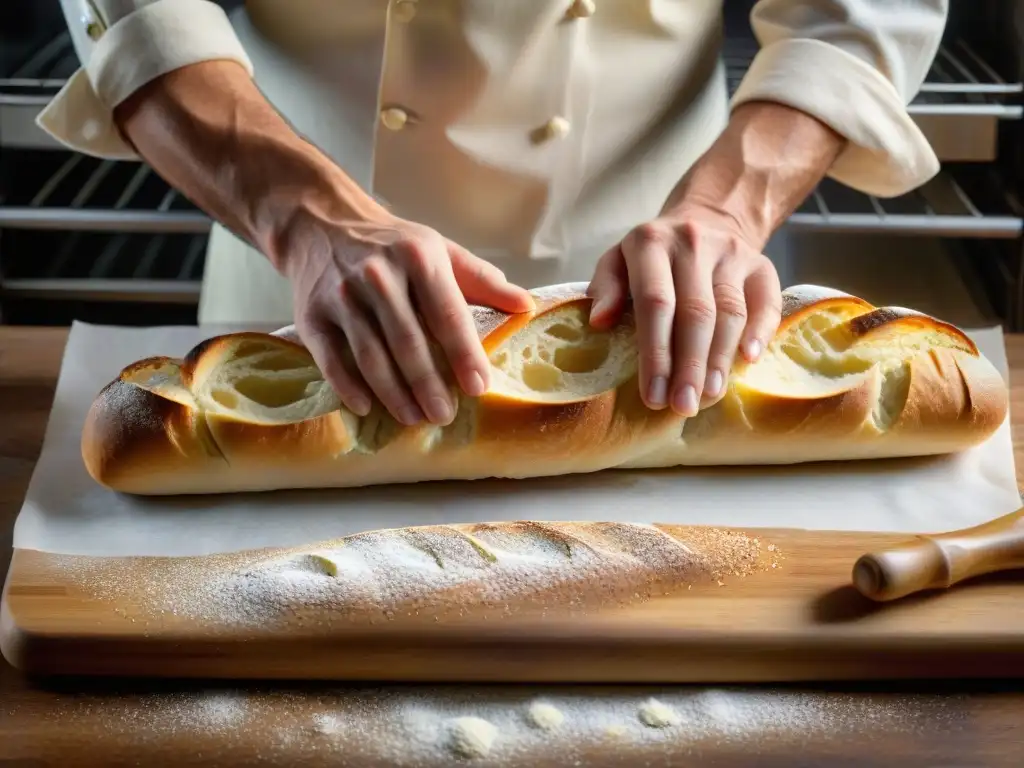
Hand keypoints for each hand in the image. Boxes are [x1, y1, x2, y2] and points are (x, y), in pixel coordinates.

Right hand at [286, 212, 533, 425]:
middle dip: (428, 383)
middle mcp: (378, 276)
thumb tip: (527, 307)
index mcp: (417, 257)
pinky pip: (331, 358)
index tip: (479, 387)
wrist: (322, 224)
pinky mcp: (312, 315)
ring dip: (393, 392)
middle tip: (445, 416)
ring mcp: (341, 296)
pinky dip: (348, 386)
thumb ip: (483, 281)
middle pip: (407, 340)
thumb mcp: (441, 251)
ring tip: (414, 418)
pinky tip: (366, 407)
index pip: (447, 313)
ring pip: (370, 354)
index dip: (464, 353)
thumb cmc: (393, 245)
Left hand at [587, 206, 781, 415]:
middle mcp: (694, 243)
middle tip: (683, 406)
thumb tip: (599, 322)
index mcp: (651, 243)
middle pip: (695, 313)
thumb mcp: (618, 259)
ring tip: (708, 395)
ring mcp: (732, 253)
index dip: (655, 353)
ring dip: (719, 359)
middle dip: (688, 366)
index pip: (655, 303)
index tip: (652, 395)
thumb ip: (606, 287)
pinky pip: (766, 301)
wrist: (708, 219)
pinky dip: (759, 332)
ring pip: (729, 312)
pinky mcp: (762, 265)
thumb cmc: (653, 256)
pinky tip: (747, 361)